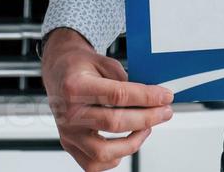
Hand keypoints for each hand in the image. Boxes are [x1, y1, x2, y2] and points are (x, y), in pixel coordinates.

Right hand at [41, 28, 174, 169]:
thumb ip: (125, 80)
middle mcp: (69, 112)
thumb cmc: (80, 67)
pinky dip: (114, 158)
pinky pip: (94, 164)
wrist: (58, 72)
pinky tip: (125, 142)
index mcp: (76, 86)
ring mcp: (68, 131)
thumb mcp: (103, 62)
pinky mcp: (69, 144)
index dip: (147, 97)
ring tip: (146, 128)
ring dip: (133, 142)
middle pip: (114, 123)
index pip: (118, 95)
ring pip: (104, 151)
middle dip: (147, 118)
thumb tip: (152, 98)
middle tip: (165, 112)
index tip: (165, 96)